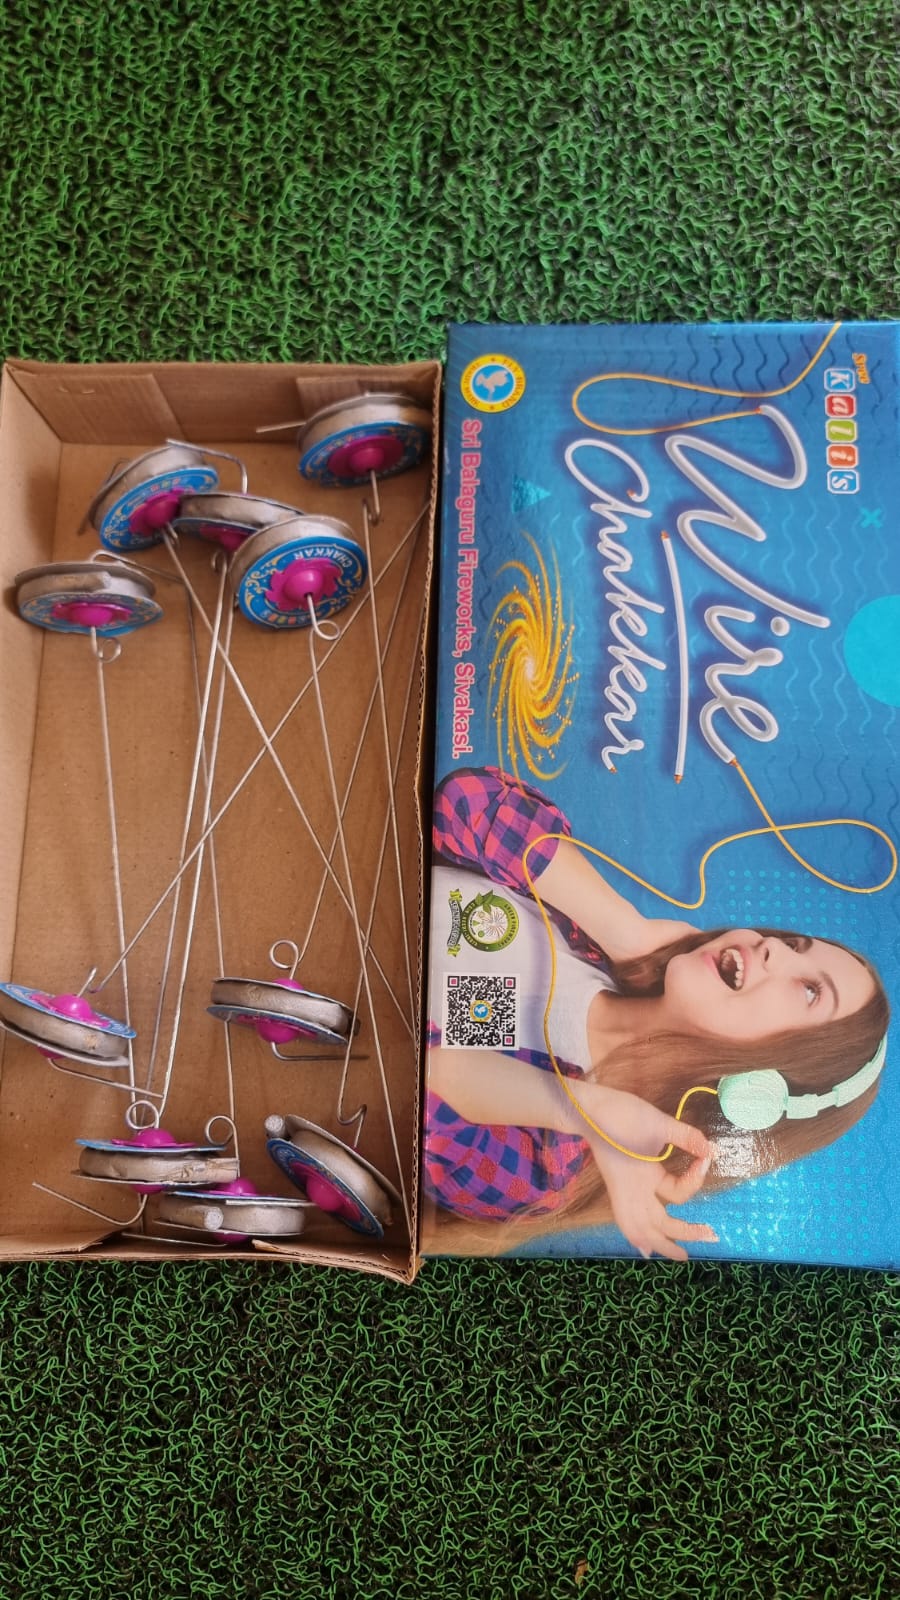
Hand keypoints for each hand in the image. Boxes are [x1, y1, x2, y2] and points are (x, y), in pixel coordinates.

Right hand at [579, 1086, 717, 1260]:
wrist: (587, 1110)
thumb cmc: (623, 1114)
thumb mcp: (660, 1122)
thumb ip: (688, 1137)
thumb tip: (714, 1152)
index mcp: (644, 1178)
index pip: (677, 1194)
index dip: (696, 1179)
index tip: (706, 1159)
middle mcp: (632, 1193)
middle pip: (657, 1226)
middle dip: (684, 1234)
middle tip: (711, 1236)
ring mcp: (622, 1192)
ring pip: (640, 1230)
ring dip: (660, 1244)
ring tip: (679, 1256)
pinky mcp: (617, 1187)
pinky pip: (626, 1222)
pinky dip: (637, 1236)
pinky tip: (643, 1246)